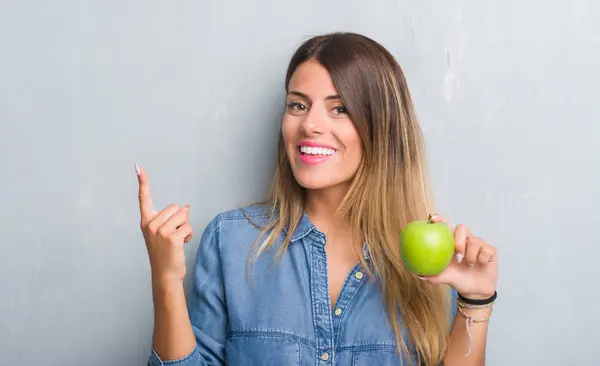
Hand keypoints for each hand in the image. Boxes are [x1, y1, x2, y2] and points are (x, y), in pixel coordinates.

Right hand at [136, 164, 193, 285]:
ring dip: (185, 227)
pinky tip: (182, 244)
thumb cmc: (165, 253)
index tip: (138, 167)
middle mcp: (151, 224)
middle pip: (176, 208)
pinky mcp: (171, 237)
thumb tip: (187, 206)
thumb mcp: (165, 233)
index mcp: (146, 221)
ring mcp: (160, 231)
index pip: (144, 198)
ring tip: (178, 240)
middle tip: (174, 236)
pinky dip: (189, 234)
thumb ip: (172, 218)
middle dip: (180, 220)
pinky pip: (188, 226)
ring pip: (184, 216)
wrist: (165, 274)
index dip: (143, 182)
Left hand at [419, 214, 497, 298]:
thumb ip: (432, 275)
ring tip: (468, 264)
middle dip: (459, 239)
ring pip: (475, 240)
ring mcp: (479, 244)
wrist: (474, 291)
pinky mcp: (490, 251)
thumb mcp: (444, 277)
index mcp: (452, 243)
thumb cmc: (458, 279)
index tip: (433, 219)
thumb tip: (417, 274)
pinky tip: (480, 264)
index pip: (446, 226)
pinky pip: (486, 249)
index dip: (440, 220)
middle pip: (462, 227)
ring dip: (471, 255)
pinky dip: (482, 259)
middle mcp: (465, 240)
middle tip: (457, 254)